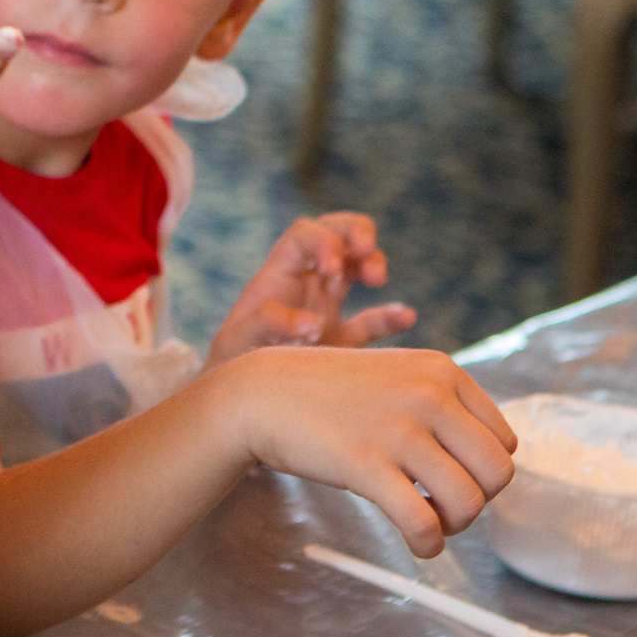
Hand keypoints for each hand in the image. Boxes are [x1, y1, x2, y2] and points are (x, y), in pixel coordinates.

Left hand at [206, 212, 416, 363]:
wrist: (238, 405)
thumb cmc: (229, 365)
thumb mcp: (238, 342)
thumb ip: (267, 325)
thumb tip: (312, 322)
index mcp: (279, 276)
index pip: (305, 235)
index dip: (325, 241)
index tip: (333, 268)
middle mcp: (304, 284)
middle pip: (336, 233)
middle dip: (357, 232)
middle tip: (366, 252)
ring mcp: (326, 309)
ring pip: (356, 267)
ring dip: (373, 262)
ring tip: (378, 280)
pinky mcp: (342, 344)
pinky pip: (372, 323)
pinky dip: (391, 316)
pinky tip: (407, 316)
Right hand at [223, 347, 516, 557]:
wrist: (263, 393)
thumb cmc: (331, 394)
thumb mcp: (397, 377)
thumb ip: (443, 407)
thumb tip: (489, 466)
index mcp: (441, 370)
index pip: (504, 441)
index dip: (482, 472)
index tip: (451, 479)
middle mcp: (428, 393)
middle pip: (497, 474)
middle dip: (477, 502)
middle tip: (442, 506)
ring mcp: (397, 428)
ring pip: (469, 502)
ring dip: (453, 527)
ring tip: (426, 522)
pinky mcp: (365, 463)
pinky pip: (423, 522)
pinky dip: (428, 544)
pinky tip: (416, 543)